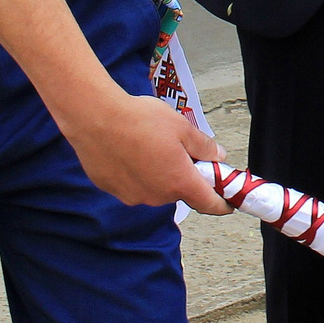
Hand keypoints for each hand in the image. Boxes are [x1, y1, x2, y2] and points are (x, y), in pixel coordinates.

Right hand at [61, 89, 231, 214]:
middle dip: (182, 175)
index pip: (209, 204)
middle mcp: (157, 196)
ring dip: (157, 174)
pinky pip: (132, 185)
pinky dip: (135, 173)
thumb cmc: (139, 120)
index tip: (228, 203)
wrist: (95, 118)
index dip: (222, 204)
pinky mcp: (113, 190)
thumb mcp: (182, 127)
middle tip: (176, 150)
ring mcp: (134, 195)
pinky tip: (128, 151)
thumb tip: (218, 156)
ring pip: (155, 189)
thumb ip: (204, 146)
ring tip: (147, 145)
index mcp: (180, 182)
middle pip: (179, 192)